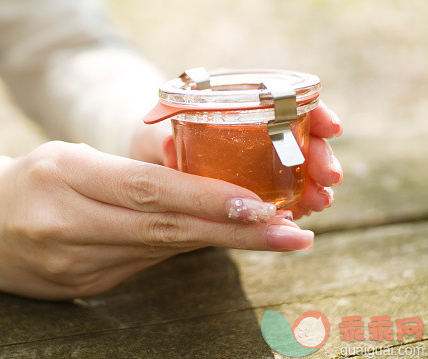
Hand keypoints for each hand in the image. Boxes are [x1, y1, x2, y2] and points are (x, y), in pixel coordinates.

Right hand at [0, 141, 312, 299]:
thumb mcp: (72, 157)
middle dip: (234, 233)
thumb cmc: (34, 180)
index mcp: (66, 177)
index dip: (205, 200)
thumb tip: (197, 184)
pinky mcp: (87, 286)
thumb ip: (131, 173)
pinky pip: (147, 263)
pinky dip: (187, 251)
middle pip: (165, 230)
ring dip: (220, 244)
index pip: (148, 191)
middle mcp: (71, 224)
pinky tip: (222, 241)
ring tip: (273, 237)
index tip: (258, 206)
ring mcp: (78, 264)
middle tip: (290, 234)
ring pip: (162, 250)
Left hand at [163, 101, 342, 219]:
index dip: (312, 111)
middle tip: (330, 179)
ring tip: (320, 203)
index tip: (332, 129)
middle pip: (298, 135)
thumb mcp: (149, 137)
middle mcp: (252, 128)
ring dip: (313, 183)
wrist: (150, 162)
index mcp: (234, 103)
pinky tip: (300, 213)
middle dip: (319, 155)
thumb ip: (156, 142)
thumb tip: (167, 149)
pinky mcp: (253, 188)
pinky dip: (293, 202)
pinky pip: (280, 193)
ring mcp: (256, 159)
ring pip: (296, 167)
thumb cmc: (150, 141)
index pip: (284, 98)